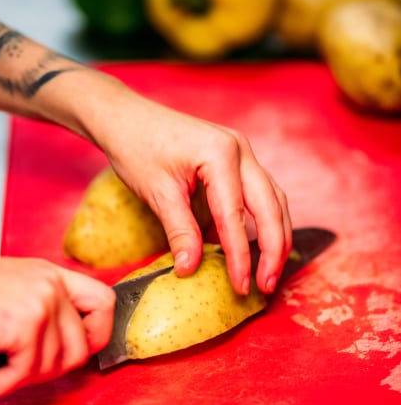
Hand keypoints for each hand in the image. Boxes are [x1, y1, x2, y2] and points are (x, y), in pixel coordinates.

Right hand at [0, 253, 114, 394]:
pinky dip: (1, 382)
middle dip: (50, 370)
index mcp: (51, 275)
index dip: (98, 333)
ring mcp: (42, 304)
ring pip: (54, 366)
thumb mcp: (13, 288)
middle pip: (80, 347)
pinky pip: (26, 374)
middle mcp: (52, 286)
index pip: (103, 302)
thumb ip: (43, 307)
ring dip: (21, 377)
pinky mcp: (26, 326)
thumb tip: (62, 343)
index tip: (84, 349)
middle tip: (21, 370)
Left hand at [95, 87, 292, 295]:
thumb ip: (179, 231)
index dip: (240, 256)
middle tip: (267, 285)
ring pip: (273, 198)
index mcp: (220, 154)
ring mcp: (242, 151)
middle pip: (271, 206)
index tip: (242, 287)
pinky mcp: (237, 159)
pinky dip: (264, 219)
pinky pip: (260, 192)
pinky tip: (259, 245)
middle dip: (274, 249)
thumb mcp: (157, 192)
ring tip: (269, 272)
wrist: (127, 118)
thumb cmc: (137, 147)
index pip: (235, 216)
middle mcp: (240, 149)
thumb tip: (190, 269)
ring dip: (276, 236)